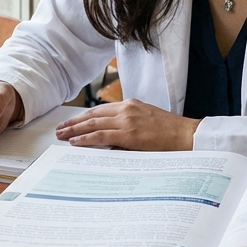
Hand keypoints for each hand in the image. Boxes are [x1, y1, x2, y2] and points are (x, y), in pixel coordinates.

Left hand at [54, 100, 199, 150]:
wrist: (187, 135)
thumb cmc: (170, 133)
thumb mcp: (147, 122)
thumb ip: (129, 126)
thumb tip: (112, 139)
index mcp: (130, 105)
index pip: (100, 110)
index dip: (83, 116)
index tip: (71, 122)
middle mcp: (126, 109)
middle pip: (93, 114)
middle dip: (74, 122)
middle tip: (59, 129)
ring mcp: (127, 120)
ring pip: (93, 123)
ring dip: (75, 130)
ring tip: (61, 135)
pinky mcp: (129, 134)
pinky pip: (101, 135)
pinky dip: (86, 138)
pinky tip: (75, 142)